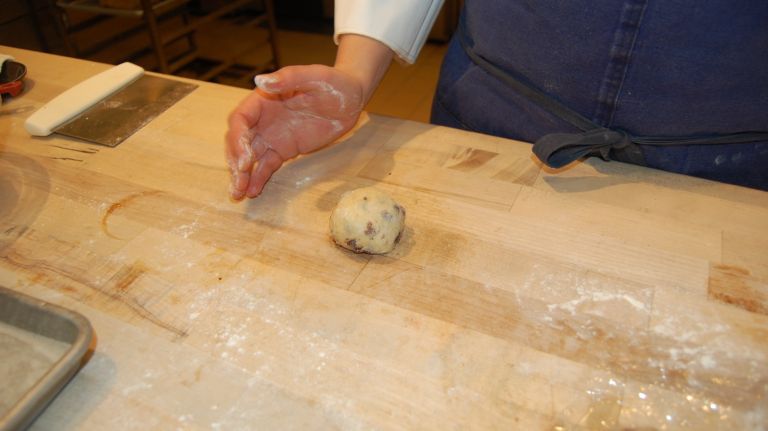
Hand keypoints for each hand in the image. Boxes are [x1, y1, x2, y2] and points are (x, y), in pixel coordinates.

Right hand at [226, 65, 363, 198]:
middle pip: (239, 141)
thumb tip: (260, 80)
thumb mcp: (314, 76)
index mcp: (264, 99)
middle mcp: (263, 118)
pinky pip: (267, 165)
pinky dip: (258, 178)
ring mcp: (272, 136)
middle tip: (239, 181)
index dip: (238, 138)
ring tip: (238, 193)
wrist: (351, 99)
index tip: (246, 158)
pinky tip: (252, 192)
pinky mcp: (284, 150)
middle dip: (236, 161)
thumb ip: (288, 78)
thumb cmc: (333, 82)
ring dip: (241, 174)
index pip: (241, 119)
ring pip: (250, 157)